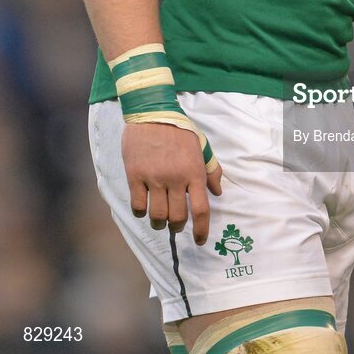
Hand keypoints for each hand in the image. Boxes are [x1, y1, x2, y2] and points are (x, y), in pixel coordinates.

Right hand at [122, 123, 222, 244]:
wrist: (152, 112)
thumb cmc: (179, 130)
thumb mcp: (201, 146)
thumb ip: (211, 169)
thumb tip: (217, 192)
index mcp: (194, 172)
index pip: (200, 210)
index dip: (201, 230)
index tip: (199, 240)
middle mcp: (175, 178)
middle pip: (177, 218)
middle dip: (178, 226)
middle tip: (175, 224)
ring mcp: (154, 178)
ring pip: (157, 216)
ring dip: (159, 224)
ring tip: (160, 220)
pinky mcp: (135, 176)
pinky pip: (138, 205)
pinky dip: (141, 213)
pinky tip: (144, 208)